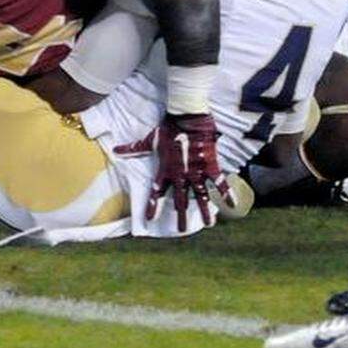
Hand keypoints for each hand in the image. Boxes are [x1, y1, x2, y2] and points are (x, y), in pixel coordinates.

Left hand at [114, 113, 231, 232]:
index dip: (153, 206)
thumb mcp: (150, 140)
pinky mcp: (210, 165)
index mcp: (166, 170)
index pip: (157, 192)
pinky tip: (232, 205)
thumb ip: (134, 148)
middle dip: (179, 216)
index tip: (150, 219)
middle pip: (179, 200)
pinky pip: (220, 183)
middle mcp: (180, 175)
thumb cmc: (168, 128)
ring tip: (208, 224)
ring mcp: (196, 172)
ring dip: (204, 211)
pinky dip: (227, 193)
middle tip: (180, 230)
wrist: (187, 118)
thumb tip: (115, 149)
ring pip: (201, 196)